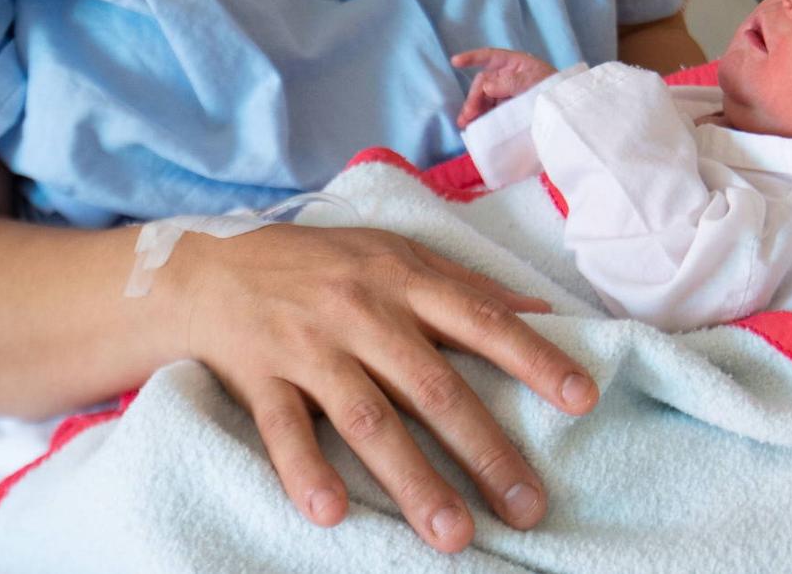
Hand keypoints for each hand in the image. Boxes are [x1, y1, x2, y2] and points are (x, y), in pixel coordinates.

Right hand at [162, 224, 597, 553]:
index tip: (582, 399)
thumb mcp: (394, 254)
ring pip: (367, 420)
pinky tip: (332, 513)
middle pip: (433, 388)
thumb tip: (540, 311)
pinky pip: (283, 430)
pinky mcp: (260, 378)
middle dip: (484, 450)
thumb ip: (464, 283)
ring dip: (412, 480)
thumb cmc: (320, 264)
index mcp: (402, 282)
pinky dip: (305, 471)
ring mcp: (309, 349)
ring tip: (453, 537)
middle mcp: (362, 315)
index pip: (481, 321)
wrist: (209, 268)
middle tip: (527, 508)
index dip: (535, 359)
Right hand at [452, 48, 556, 127]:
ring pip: (484, 99)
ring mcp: (506, 94)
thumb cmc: (553, 88)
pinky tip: (475, 126)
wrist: (565, 110)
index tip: (455, 62)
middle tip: (468, 115)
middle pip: (483, 84)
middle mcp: (507, 77)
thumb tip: (486, 86)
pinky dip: (482, 118)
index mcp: (513, 64)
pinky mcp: (508, 109)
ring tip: (466, 123)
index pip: (489, 57)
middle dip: (474, 98)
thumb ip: (511, 82)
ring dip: (474, 110)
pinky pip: (491, 111)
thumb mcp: (534, 81)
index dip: (472, 58)